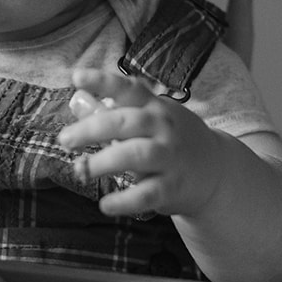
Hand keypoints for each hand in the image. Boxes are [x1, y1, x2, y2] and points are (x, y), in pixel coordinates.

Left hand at [56, 68, 228, 219]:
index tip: (77, 77)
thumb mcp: (148, 119)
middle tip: (64, 139)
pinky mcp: (173, 187)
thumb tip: (78, 101)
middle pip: (126, 123)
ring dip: (104, 162)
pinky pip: (147, 194)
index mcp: (153, 107)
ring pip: (137, 155)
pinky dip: (125, 201)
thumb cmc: (170, 140)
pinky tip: (105, 204)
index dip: (102, 82)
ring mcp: (170, 157)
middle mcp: (163, 128)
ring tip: (80, 170)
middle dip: (92, 130)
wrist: (216, 171)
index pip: (128, 89)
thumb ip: (113, 112)